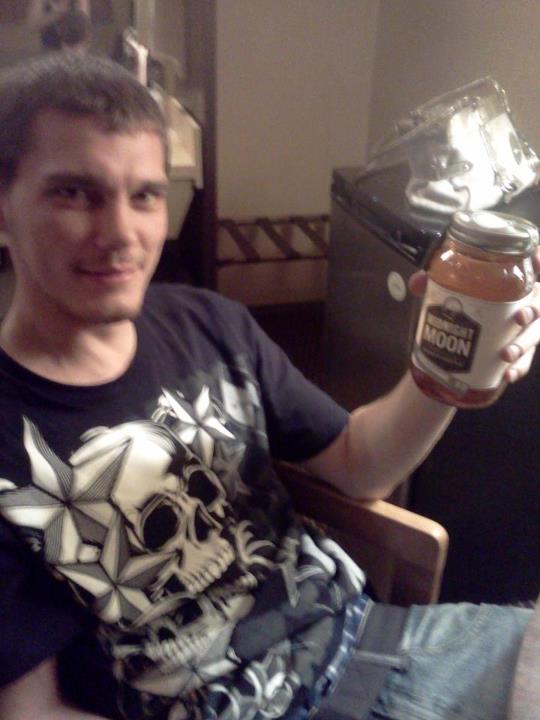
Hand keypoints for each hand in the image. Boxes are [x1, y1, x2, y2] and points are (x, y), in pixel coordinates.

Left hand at [408, 246, 539, 384]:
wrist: (463, 340)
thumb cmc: (467, 305)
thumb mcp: (450, 290)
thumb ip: (434, 283)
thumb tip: (417, 282)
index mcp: (515, 281)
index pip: (535, 262)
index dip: (539, 259)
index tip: (537, 262)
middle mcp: (527, 302)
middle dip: (535, 310)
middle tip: (520, 317)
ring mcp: (527, 328)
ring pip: (536, 334)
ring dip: (524, 344)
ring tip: (506, 354)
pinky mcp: (523, 352)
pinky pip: (526, 362)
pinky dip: (519, 369)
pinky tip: (507, 374)